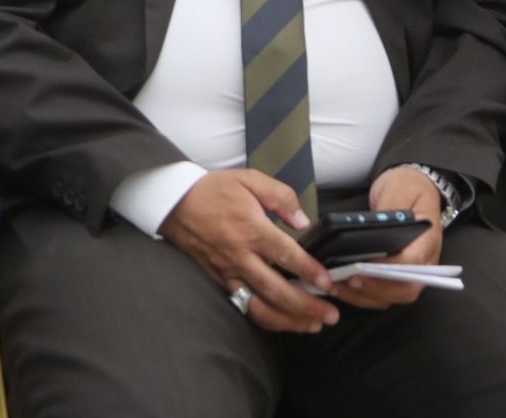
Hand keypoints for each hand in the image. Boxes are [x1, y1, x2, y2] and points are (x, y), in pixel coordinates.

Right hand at [158, 170, 338, 333]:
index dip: (309, 271)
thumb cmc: (213, 190)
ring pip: (260, 305)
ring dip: (288, 320)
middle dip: (306, 305)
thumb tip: (303, 222)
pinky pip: (244, 305)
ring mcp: (228, 271)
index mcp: (250, 228)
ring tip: (313, 325)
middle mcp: (240, 255)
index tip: (327, 283)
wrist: (174, 203)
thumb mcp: (249, 179)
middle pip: (276, 289)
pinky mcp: (220, 280)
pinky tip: (283, 322)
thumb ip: (281, 197)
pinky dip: (266, 318)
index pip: (285, 255)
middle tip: (331, 314)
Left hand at [330, 167, 445, 309]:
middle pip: (405, 289)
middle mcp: (424, 262)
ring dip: (363, 297)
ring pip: (392, 297)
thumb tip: (371, 228)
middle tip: (348, 280)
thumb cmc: (407, 187)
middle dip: (375, 290)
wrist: (413, 187)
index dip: (388, 269)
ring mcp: (411, 272)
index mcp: (428, 240)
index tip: (363, 267)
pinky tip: (339, 287)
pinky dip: (361, 296)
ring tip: (335, 286)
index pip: (413, 262)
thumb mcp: (399, 190)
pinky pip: (382, 295)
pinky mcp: (396, 276)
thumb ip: (389, 210)